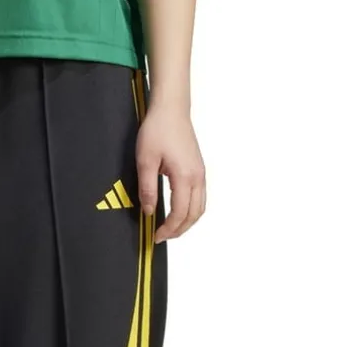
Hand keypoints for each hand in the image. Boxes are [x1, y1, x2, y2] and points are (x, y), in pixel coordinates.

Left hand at [137, 104, 205, 242]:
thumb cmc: (158, 130)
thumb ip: (147, 189)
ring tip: (171, 228)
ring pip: (200, 208)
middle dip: (179, 230)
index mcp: (185, 176)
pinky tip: (179, 212)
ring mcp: (200, 173)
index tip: (156, 236)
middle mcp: (197, 177)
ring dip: (187, 222)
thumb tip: (149, 211)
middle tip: (163, 236)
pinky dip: (191, 210)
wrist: (171, 109)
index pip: (179, 213)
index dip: (168, 229)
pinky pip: (200, 197)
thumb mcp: (145, 161)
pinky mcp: (199, 169)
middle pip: (194, 215)